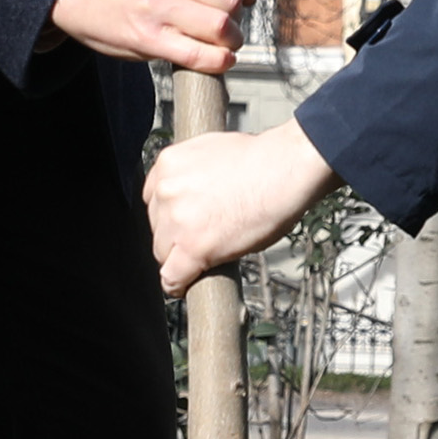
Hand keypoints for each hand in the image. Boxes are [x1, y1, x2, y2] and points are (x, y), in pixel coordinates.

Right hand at [47, 0, 251, 72]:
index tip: (227, 2)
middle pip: (232, 1)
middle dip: (235, 19)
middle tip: (223, 28)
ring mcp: (157, 3)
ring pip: (221, 26)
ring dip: (230, 42)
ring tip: (219, 43)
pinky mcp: (148, 37)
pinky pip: (198, 54)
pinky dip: (217, 62)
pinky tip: (218, 60)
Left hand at [146, 118, 334, 292]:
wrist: (284, 168)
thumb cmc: (262, 159)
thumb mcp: (211, 151)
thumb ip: (193, 173)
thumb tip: (197, 194)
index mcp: (168, 165)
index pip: (153, 200)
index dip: (169, 216)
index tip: (181, 225)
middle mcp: (166, 191)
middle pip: (157, 227)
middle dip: (175, 236)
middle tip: (200, 240)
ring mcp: (177, 220)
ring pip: (163, 253)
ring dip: (179, 258)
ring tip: (202, 260)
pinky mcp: (193, 247)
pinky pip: (172, 277)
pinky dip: (177, 285)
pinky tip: (184, 287)